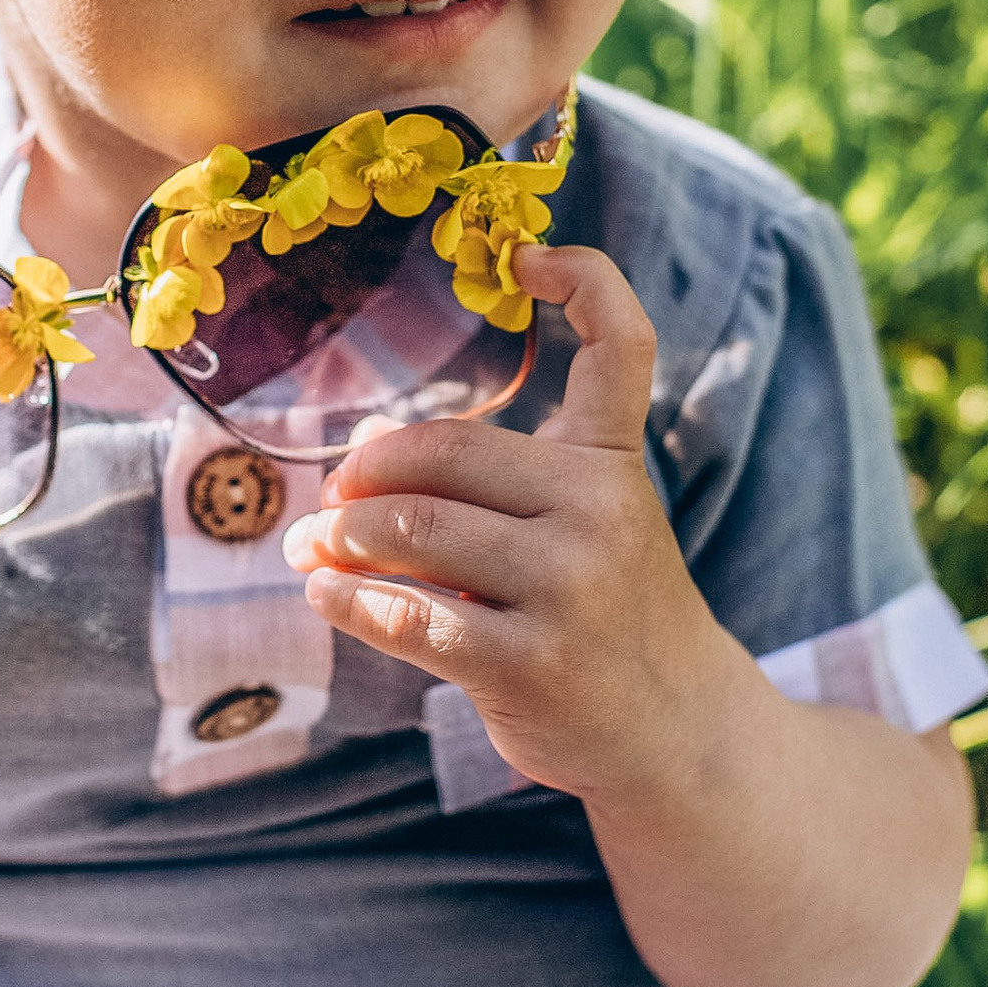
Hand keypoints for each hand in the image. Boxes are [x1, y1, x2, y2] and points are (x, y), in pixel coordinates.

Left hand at [283, 239, 724, 804]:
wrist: (677, 731)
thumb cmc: (606, 612)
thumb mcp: (586, 526)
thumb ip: (495, 482)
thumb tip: (353, 466)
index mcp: (615, 462)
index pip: (621, 343)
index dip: (585, 281)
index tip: (530, 255)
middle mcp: (601, 510)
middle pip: (446, 452)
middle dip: (365, 472)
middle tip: (328, 499)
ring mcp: (570, 587)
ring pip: (412, 529)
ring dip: (339, 538)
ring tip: (310, 549)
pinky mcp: (532, 662)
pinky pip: (408, 615)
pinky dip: (347, 599)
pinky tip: (324, 595)